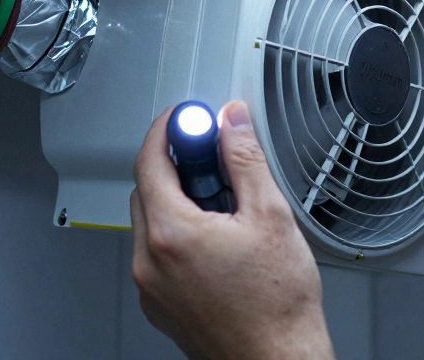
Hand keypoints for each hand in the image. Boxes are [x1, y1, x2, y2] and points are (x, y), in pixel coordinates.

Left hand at [130, 101, 334, 359]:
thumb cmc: (277, 306)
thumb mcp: (270, 215)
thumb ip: (245, 160)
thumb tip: (232, 123)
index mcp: (171, 233)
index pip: (150, 160)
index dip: (168, 128)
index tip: (186, 117)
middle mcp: (149, 261)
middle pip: (146, 189)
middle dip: (175, 164)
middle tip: (212, 156)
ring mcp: (151, 287)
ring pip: (150, 222)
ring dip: (177, 201)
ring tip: (224, 205)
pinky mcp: (160, 305)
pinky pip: (156, 255)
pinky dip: (178, 235)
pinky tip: (217, 240)